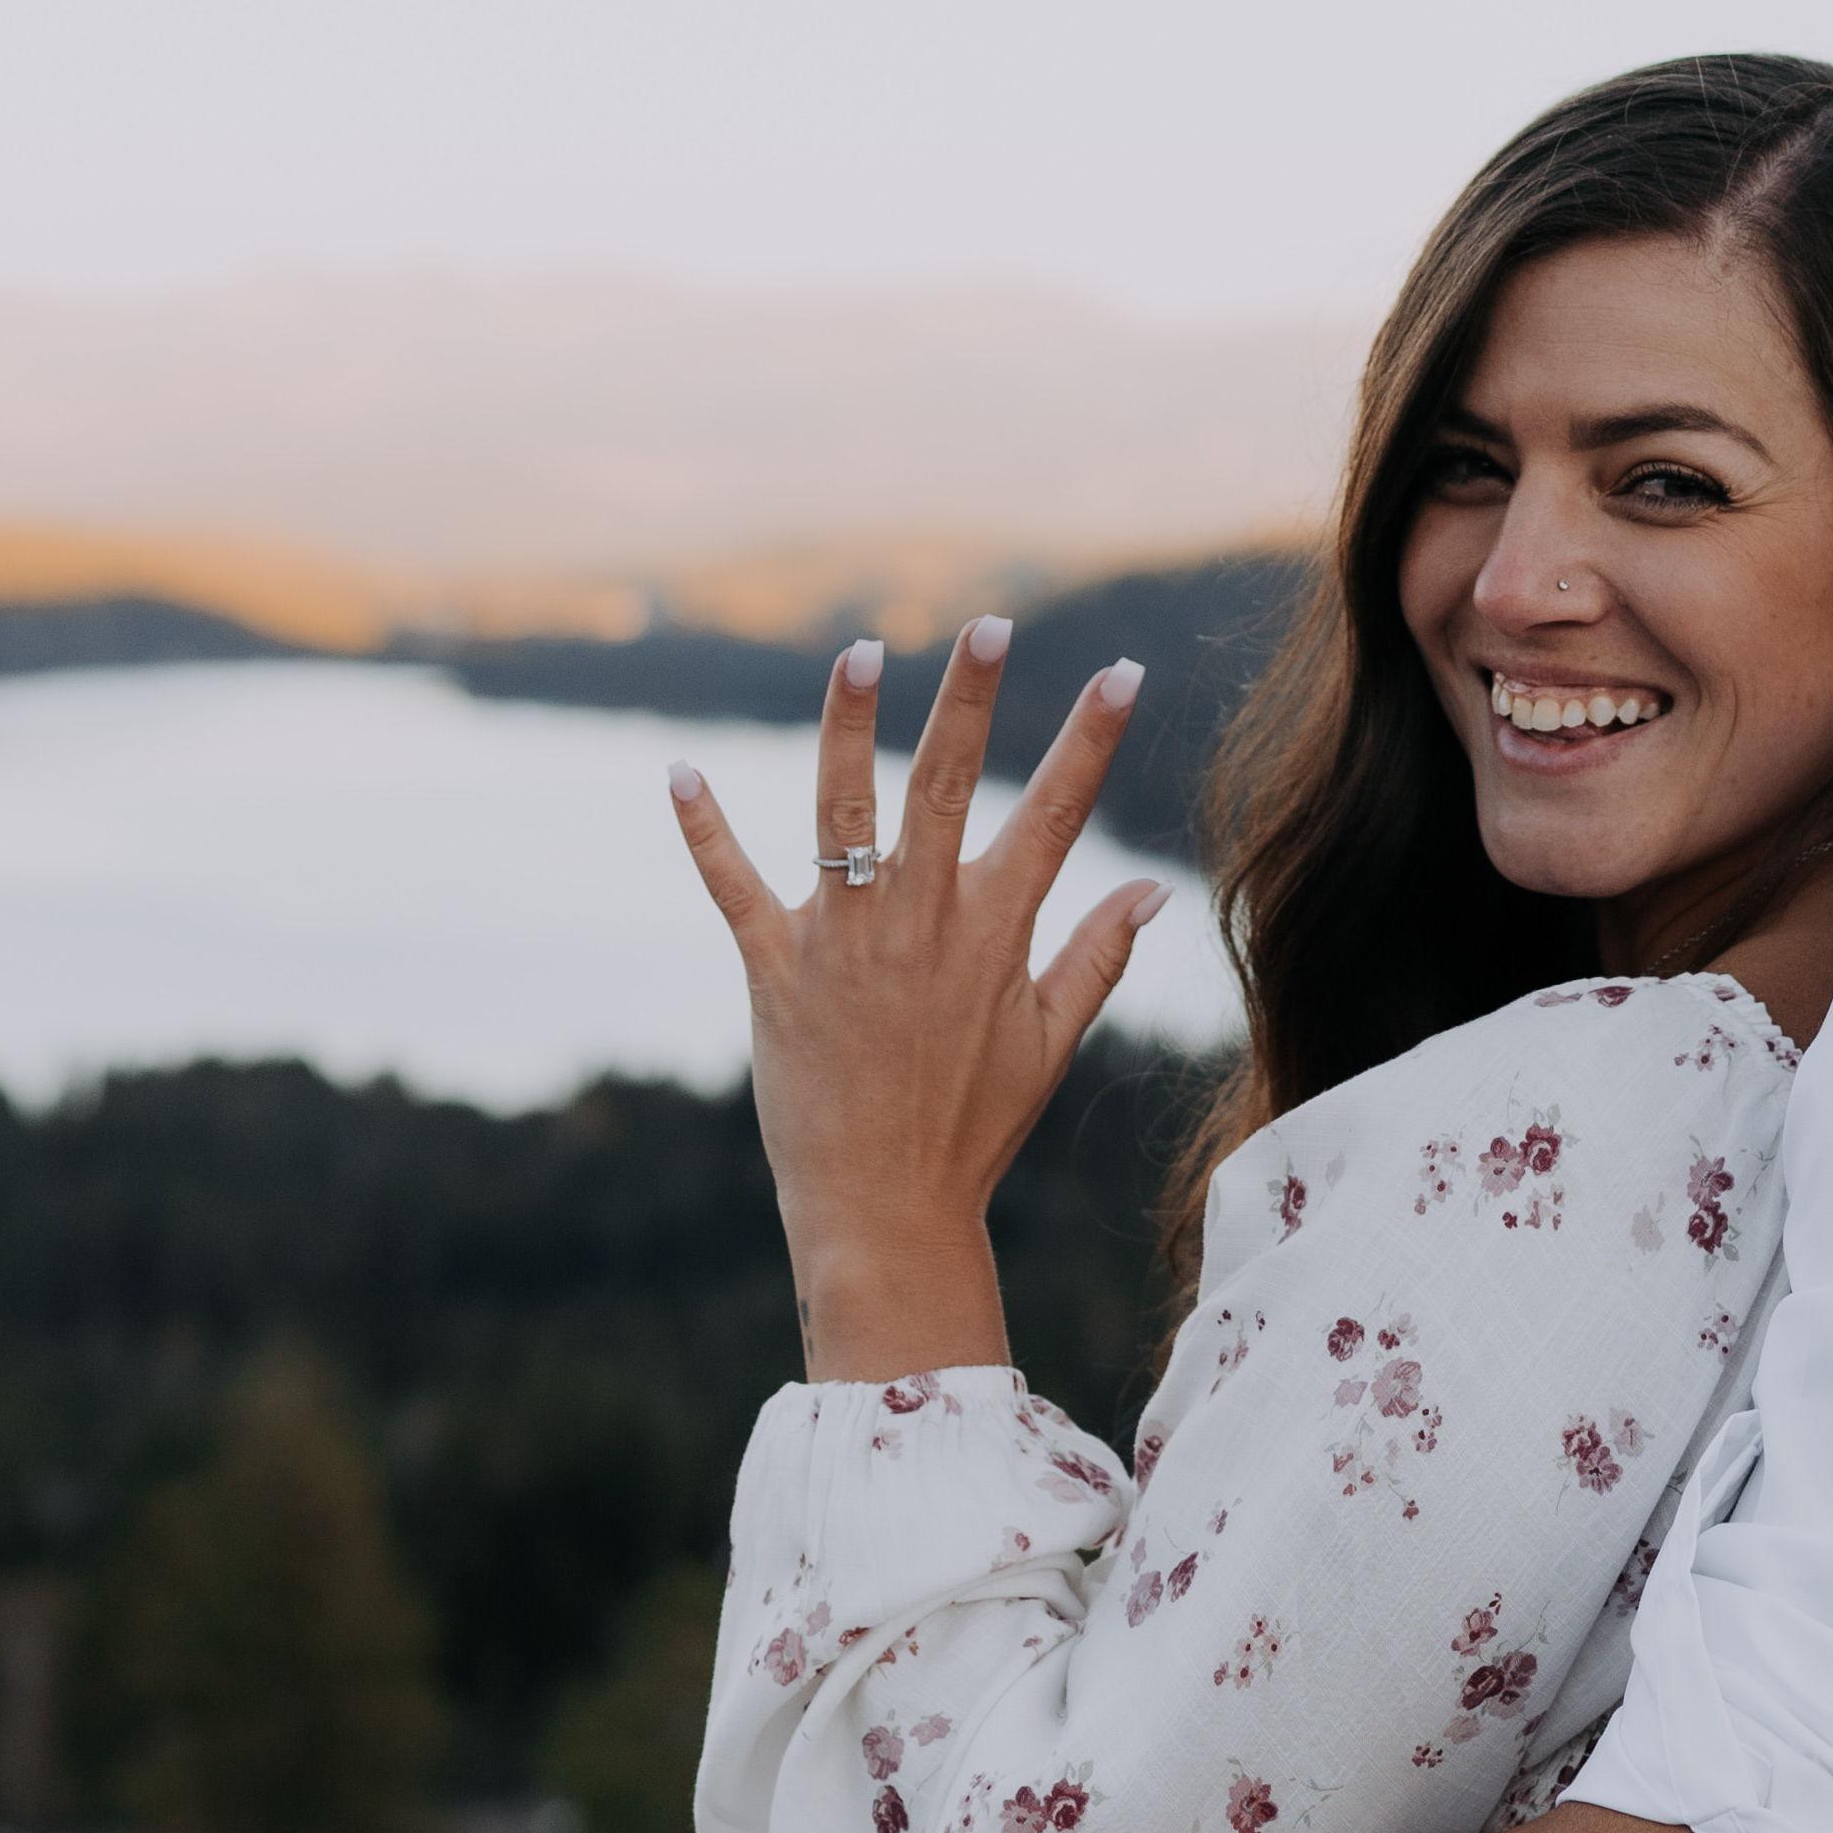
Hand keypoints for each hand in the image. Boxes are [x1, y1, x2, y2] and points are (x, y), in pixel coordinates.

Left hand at [667, 619, 1170, 1379]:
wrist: (884, 1210)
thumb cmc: (972, 1128)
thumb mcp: (1050, 1043)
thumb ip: (1096, 957)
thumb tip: (1151, 890)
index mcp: (995, 934)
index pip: (1054, 814)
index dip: (1089, 739)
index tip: (1122, 669)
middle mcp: (922, 922)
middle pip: (947, 784)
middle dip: (971, 697)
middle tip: (986, 623)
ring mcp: (845, 941)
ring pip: (844, 809)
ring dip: (848, 726)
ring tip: (860, 654)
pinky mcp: (775, 970)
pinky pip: (734, 886)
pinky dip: (705, 830)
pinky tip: (681, 773)